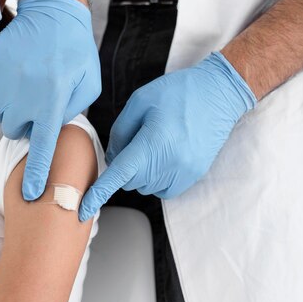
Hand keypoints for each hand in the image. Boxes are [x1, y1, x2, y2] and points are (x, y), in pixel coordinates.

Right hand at [0, 0, 100, 199]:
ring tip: (25, 84)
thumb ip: (73, 111)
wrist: (51, 12)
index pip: (43, 147)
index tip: (32, 195)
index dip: (38, 174)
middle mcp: (25, 94)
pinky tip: (12, 76)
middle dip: (24, 122)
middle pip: (13, 130)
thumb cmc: (75, 50)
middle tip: (37, 100)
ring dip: (10, 106)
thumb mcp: (89, 83)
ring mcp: (3, 80)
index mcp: (54, 100)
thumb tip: (55, 131)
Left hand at [78, 51, 256, 220]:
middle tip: (137, 139)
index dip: (99, 193)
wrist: (219, 93)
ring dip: (142, 172)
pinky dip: (157, 179)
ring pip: (146, 187)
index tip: (83, 209)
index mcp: (153, 142)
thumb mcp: (140, 101)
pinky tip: (164, 157)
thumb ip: (120, 131)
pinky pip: (164, 189)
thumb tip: (112, 158)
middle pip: (131, 181)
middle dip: (126, 166)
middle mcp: (170, 162)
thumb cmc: (178, 92)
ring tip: (155, 143)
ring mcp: (185, 171)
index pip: (119, 175)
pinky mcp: (195, 174)